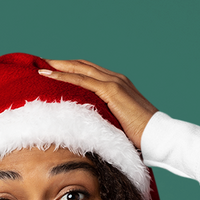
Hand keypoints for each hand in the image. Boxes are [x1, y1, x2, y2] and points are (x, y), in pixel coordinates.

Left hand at [39, 59, 157, 149]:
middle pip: (82, 66)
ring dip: (59, 67)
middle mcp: (116, 78)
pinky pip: (82, 80)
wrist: (158, 135)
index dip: (71, 69)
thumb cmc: (141, 136)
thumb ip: (105, 118)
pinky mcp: (111, 90)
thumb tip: (90, 128)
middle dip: (62, 64)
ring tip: (41, 67)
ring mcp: (114, 82)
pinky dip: (64, 76)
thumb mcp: (118, 123)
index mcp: (118, 84)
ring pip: (80, 69)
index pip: (90, 72)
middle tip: (42, 63)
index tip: (53, 70)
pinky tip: (50, 75)